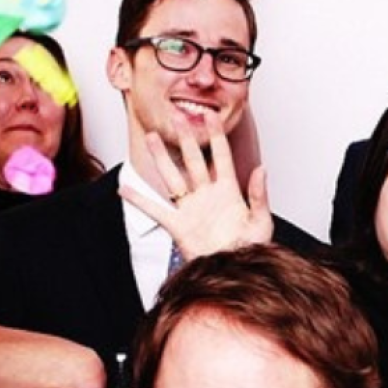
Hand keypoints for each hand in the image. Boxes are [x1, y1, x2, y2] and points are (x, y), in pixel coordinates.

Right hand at [119, 111, 272, 260]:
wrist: (234, 271)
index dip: (216, 136)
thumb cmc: (250, 250)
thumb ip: (260, 196)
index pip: (221, 156)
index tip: (210, 115)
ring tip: (152, 137)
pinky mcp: (178, 225)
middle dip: (186, 138)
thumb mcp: (261, 222)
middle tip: (178, 116)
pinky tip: (125, 190)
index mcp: (229, 191)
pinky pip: (156, 210)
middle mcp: (208, 195)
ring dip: (162, 158)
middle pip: (194, 160)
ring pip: (173, 177)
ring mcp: (191, 208)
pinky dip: (139, 200)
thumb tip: (262, 169)